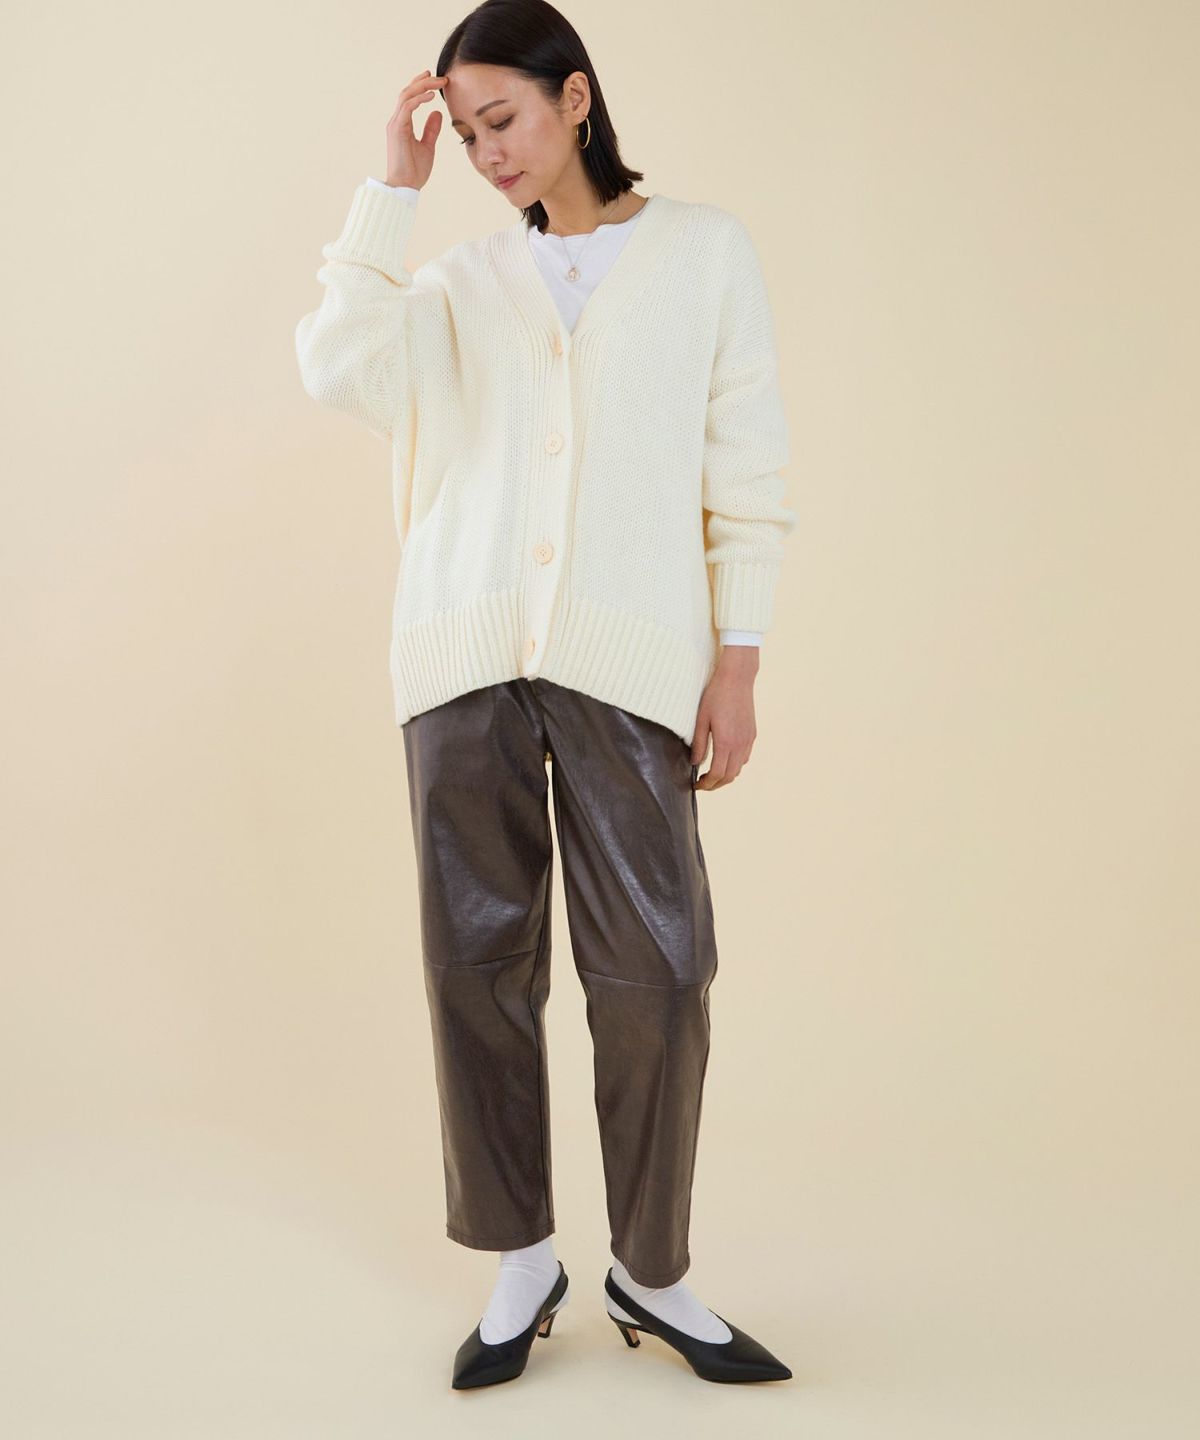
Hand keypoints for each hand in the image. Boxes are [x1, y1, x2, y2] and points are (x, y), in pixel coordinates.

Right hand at [385, 71, 447, 188]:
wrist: (405, 187)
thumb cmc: (414, 171)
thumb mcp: (428, 146)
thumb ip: (431, 129)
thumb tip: (437, 112)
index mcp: (402, 124)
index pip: (409, 98)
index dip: (420, 86)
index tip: (434, 79)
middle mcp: (396, 121)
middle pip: (407, 92)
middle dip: (423, 81)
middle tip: (440, 77)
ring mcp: (395, 124)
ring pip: (406, 96)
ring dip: (422, 86)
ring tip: (438, 82)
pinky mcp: (397, 130)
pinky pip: (407, 108)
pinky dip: (419, 99)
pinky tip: (432, 96)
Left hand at [690, 647, 759, 787]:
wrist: (737, 678)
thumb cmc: (716, 695)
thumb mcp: (701, 719)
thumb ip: (698, 743)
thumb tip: (695, 763)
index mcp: (725, 742)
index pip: (717, 774)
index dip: (706, 784)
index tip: (696, 785)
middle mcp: (740, 745)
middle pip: (730, 776)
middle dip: (715, 784)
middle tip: (703, 784)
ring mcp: (748, 740)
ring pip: (739, 769)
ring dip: (726, 775)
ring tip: (711, 773)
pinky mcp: (752, 734)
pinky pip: (745, 757)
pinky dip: (735, 764)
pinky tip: (724, 758)